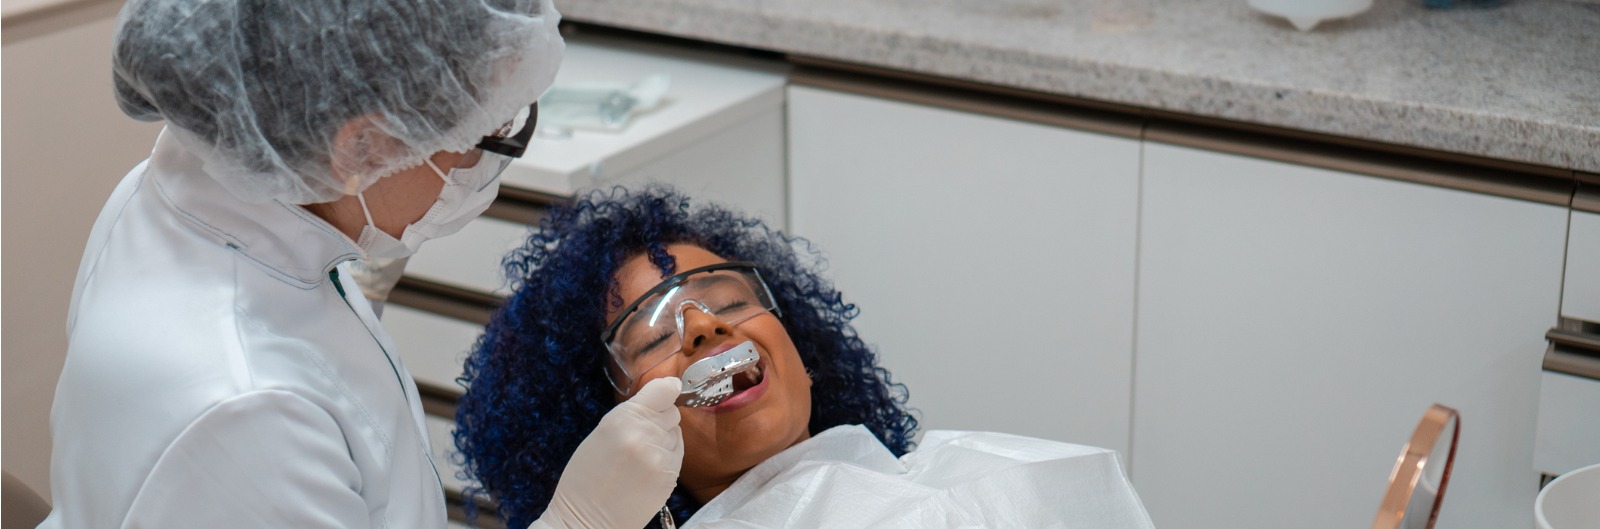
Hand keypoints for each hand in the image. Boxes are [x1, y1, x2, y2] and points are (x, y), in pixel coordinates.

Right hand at [530, 377, 683, 528]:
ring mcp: (659, 456)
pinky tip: (646, 470)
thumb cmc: (586, 480)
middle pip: (672, 413)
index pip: (663, 391)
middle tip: (639, 438)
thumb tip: (664, 394)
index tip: (671, 389)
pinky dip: (667, 458)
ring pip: (676, 434)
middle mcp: (643, 434)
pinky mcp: (669, 476)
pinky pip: (678, 455)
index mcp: (621, 418)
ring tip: (640, 458)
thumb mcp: (601, 434)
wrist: (586, 520)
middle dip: (660, 421)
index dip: (668, 389)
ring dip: (665, 440)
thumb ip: (631, 415)